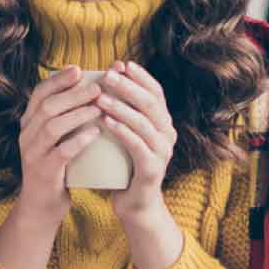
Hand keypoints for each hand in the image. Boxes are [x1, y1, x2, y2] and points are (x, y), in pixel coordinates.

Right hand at [13, 65, 105, 223]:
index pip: (39, 94)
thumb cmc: (56, 167)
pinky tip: (95, 133)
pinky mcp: (44, 172)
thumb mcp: (55, 139)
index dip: (58, 80)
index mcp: (28, 123)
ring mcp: (33, 154)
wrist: (42, 206)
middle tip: (97, 87)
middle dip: (73, 94)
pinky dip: (78, 140)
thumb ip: (65, 117)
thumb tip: (92, 89)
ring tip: (99, 108)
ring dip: (77, 115)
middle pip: (47, 107)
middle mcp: (26, 135)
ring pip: (52, 127)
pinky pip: (60, 152)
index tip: (79, 69)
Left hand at [96, 61, 176, 221]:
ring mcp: (163, 152)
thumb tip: (105, 79)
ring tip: (100, 97)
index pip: (156, 92)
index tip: (122, 64)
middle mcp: (168, 135)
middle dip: (128, 87)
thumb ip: (121, 112)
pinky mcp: (152, 169)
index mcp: (163, 123)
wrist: (134, 204)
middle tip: (107, 75)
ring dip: (121, 107)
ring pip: (144, 123)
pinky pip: (137, 146)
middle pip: (150, 103)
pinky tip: (106, 122)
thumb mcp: (125, 134)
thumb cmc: (124, 165)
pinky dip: (122, 131)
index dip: (141, 77)